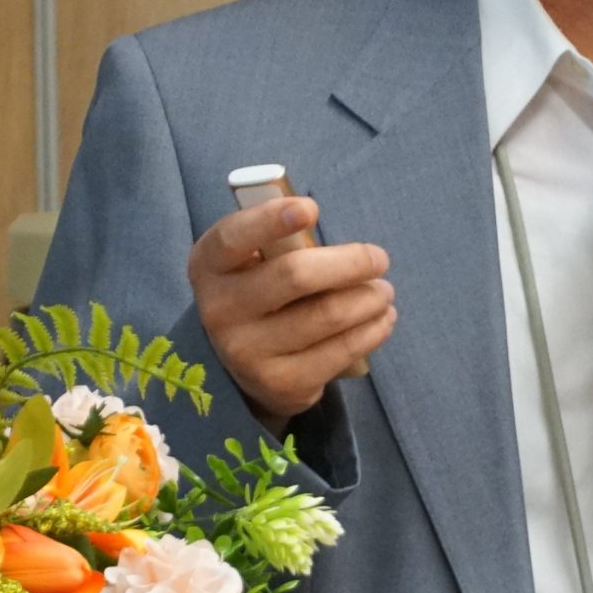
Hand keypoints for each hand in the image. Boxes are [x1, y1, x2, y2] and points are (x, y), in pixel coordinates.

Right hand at [189, 196, 396, 417]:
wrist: (235, 364)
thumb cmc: (256, 290)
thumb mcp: (248, 261)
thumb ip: (280, 243)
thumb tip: (346, 248)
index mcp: (209, 266)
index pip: (233, 238)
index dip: (270, 220)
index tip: (310, 209)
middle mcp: (220, 310)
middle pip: (295, 276)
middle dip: (350, 262)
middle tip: (379, 259)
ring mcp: (247, 352)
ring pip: (327, 315)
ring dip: (369, 298)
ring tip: (383, 292)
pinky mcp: (280, 383)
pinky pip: (341, 351)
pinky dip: (372, 330)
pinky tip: (381, 319)